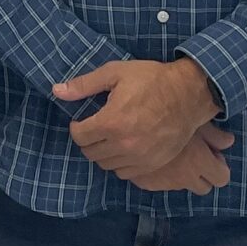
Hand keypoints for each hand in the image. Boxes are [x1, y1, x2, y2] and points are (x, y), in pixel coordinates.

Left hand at [55, 58, 219, 186]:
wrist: (189, 94)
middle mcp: (124, 144)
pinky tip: (124, 147)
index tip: (82, 120)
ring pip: (106, 165)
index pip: (79, 136)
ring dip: (102, 152)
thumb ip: (84, 85)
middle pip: (90, 153)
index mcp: (112, 122)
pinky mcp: (153, 164)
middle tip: (95, 128)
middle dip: (87, 140)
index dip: (76, 127)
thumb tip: (57, 90)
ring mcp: (140, 158)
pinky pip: (125, 173)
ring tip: (110, 136)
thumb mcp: (115, 73)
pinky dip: (119, 162)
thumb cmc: (152, 79)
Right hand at [128, 125, 235, 195]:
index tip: (213, 157)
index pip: (221, 178)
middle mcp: (184, 176)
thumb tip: (229, 142)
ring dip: (179, 175)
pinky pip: (157, 183)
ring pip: (179, 185)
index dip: (219, 168)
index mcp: (200, 161)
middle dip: (201, 177)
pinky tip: (152, 157)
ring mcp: (164, 182)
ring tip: (172, 156)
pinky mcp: (144, 182)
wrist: (131, 118)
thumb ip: (213, 134)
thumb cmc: (169, 112)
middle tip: (194, 159)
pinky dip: (157, 174)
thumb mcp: (193, 120)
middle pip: (203, 188)